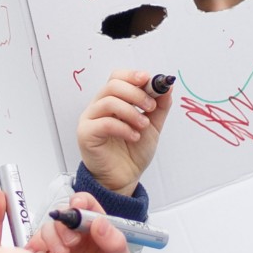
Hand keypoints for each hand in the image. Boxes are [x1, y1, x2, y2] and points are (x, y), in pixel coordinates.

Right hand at [29, 191, 140, 252]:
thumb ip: (114, 241)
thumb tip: (100, 223)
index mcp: (94, 227)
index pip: (84, 204)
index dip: (78, 201)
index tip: (77, 206)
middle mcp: (75, 235)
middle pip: (60, 217)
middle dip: (63, 226)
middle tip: (72, 242)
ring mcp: (61, 248)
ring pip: (45, 231)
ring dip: (50, 239)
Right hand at [77, 70, 169, 192]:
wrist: (125, 177)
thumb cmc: (134, 151)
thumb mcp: (153, 125)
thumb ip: (159, 106)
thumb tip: (166, 86)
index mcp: (112, 100)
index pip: (117, 77)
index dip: (133, 75)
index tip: (149, 80)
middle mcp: (98, 106)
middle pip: (113, 85)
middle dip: (136, 93)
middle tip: (151, 107)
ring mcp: (90, 119)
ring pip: (109, 101)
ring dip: (132, 111)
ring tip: (144, 125)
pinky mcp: (86, 134)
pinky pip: (105, 123)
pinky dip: (124, 128)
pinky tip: (134, 136)